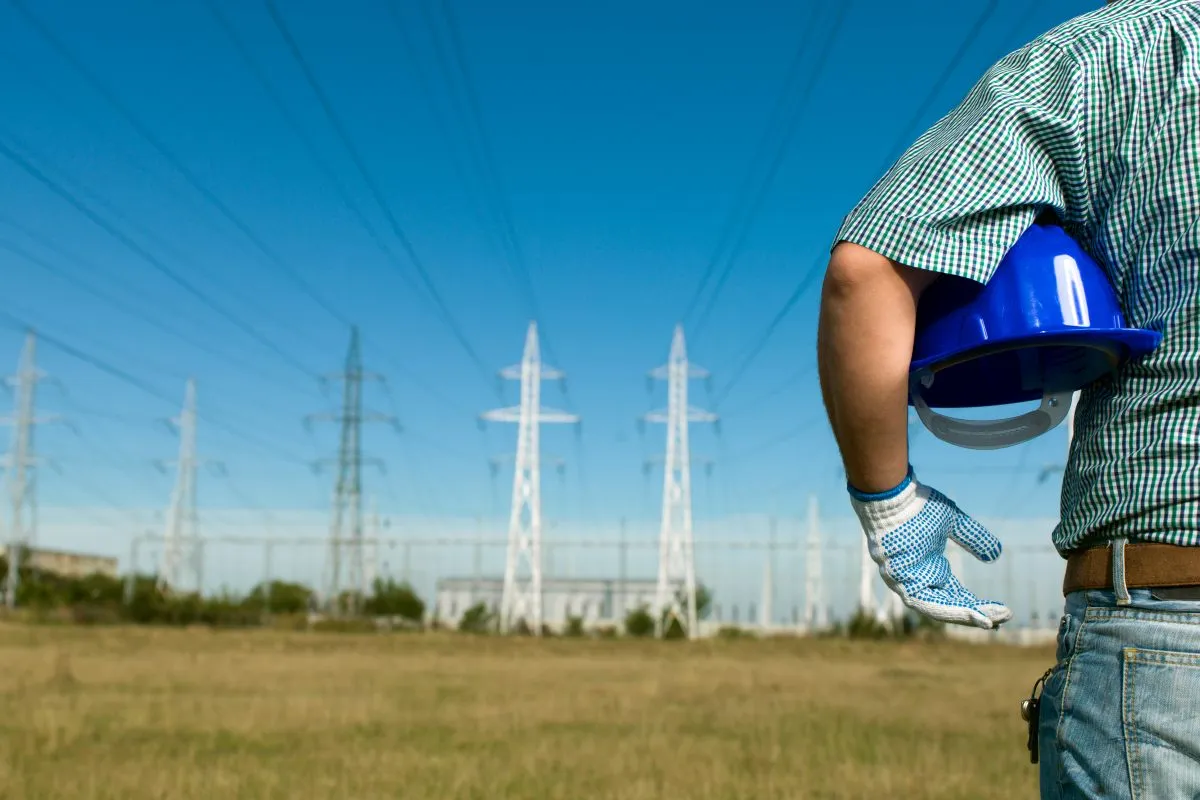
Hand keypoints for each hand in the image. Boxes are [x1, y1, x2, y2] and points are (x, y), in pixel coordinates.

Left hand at [848, 468, 1012, 629]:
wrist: (894, 494)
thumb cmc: (918, 506)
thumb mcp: (953, 523)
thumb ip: (973, 539)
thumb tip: (996, 555)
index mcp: (929, 567)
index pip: (955, 595)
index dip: (977, 604)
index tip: (1002, 611)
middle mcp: (917, 578)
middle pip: (948, 605)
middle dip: (975, 615)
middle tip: (1002, 621)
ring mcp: (905, 581)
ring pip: (936, 608)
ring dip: (964, 616)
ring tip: (989, 622)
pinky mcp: (898, 579)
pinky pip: (924, 601)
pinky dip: (947, 609)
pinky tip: (970, 613)